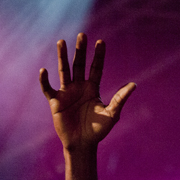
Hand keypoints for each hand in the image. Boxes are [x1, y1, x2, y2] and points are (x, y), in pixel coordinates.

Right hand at [39, 33, 135, 150]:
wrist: (83, 144)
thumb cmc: (98, 130)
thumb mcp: (112, 114)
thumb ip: (120, 98)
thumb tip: (134, 84)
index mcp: (92, 88)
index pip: (96, 68)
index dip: (98, 56)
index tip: (101, 42)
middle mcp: (79, 87)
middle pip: (79, 64)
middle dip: (80, 50)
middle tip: (82, 35)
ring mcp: (67, 93)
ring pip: (64, 71)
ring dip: (62, 57)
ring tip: (61, 42)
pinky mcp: (55, 102)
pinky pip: (48, 89)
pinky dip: (45, 80)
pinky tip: (44, 70)